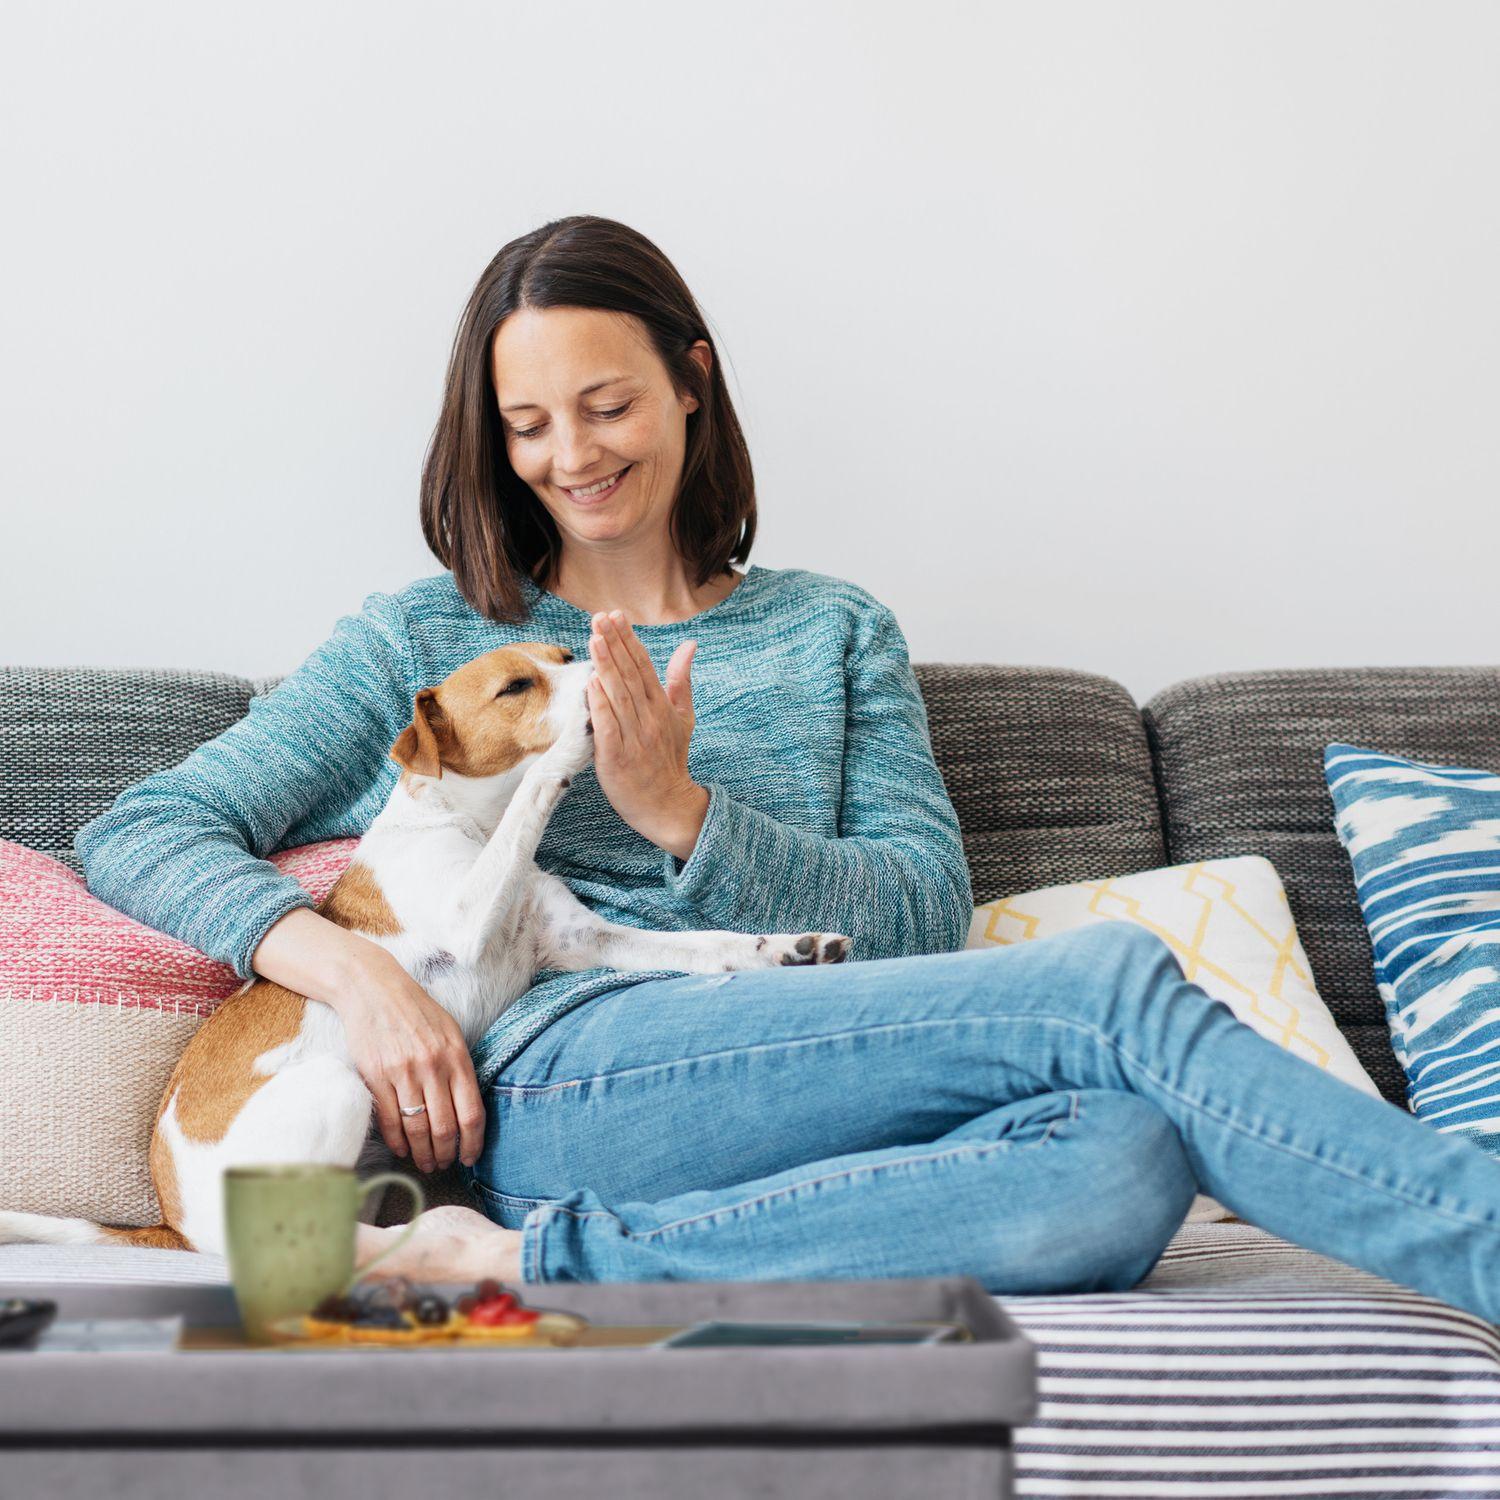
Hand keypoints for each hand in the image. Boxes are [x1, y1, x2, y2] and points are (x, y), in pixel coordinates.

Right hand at [330, 949, 486, 1173]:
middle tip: (445, 1165)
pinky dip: (397, 1141)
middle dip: (447, 1154)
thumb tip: (469, 1109)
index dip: (473, 1143)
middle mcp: (433, 1067)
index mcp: (457, 1057)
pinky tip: (402, 1149)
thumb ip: (461, 1067)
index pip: (472, 1113)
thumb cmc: (417, 1012)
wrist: (374, 989)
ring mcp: (403, 1073)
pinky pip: (390, 1120)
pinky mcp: (375, 1076)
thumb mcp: (450, 1032)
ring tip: (426, 1163)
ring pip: (417, 1129)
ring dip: (423, 1153)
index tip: (470, 1158)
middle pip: (445, 1127)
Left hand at [586, 609, 707, 855]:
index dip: (629, 640)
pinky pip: (608, 727)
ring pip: (619, 696)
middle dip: (614, 644)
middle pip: (630, 675)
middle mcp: (649, 719)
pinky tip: (591, 683)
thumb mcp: (683, 717)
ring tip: (594, 639)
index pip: (644, 666)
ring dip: (606, 666)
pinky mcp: (617, 758)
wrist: (667, 804)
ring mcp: (634, 738)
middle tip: (600, 618)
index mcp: (662, 707)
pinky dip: (600, 705)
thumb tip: (690, 644)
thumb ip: (680, 680)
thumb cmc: (670, 758)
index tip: (616, 615)